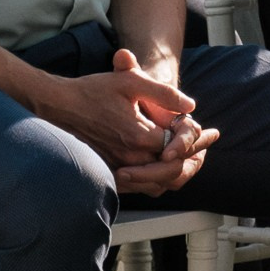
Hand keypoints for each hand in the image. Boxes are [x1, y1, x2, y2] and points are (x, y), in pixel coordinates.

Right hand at [44, 47, 217, 187]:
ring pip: (157, 183)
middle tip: (206, 149)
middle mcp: (129, 157)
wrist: (58, 106)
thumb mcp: (130, 82)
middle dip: (194, 159)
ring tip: (193, 161)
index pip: (179, 146)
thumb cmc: (92, 91)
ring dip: (177, 173)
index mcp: (139, 136)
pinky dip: (156, 181)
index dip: (197, 140)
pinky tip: (164, 169)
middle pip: (172, 170)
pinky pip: (138, 187)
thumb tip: (190, 105)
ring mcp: (117, 168)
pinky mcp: (108, 172)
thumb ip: (163, 93)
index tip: (211, 134)